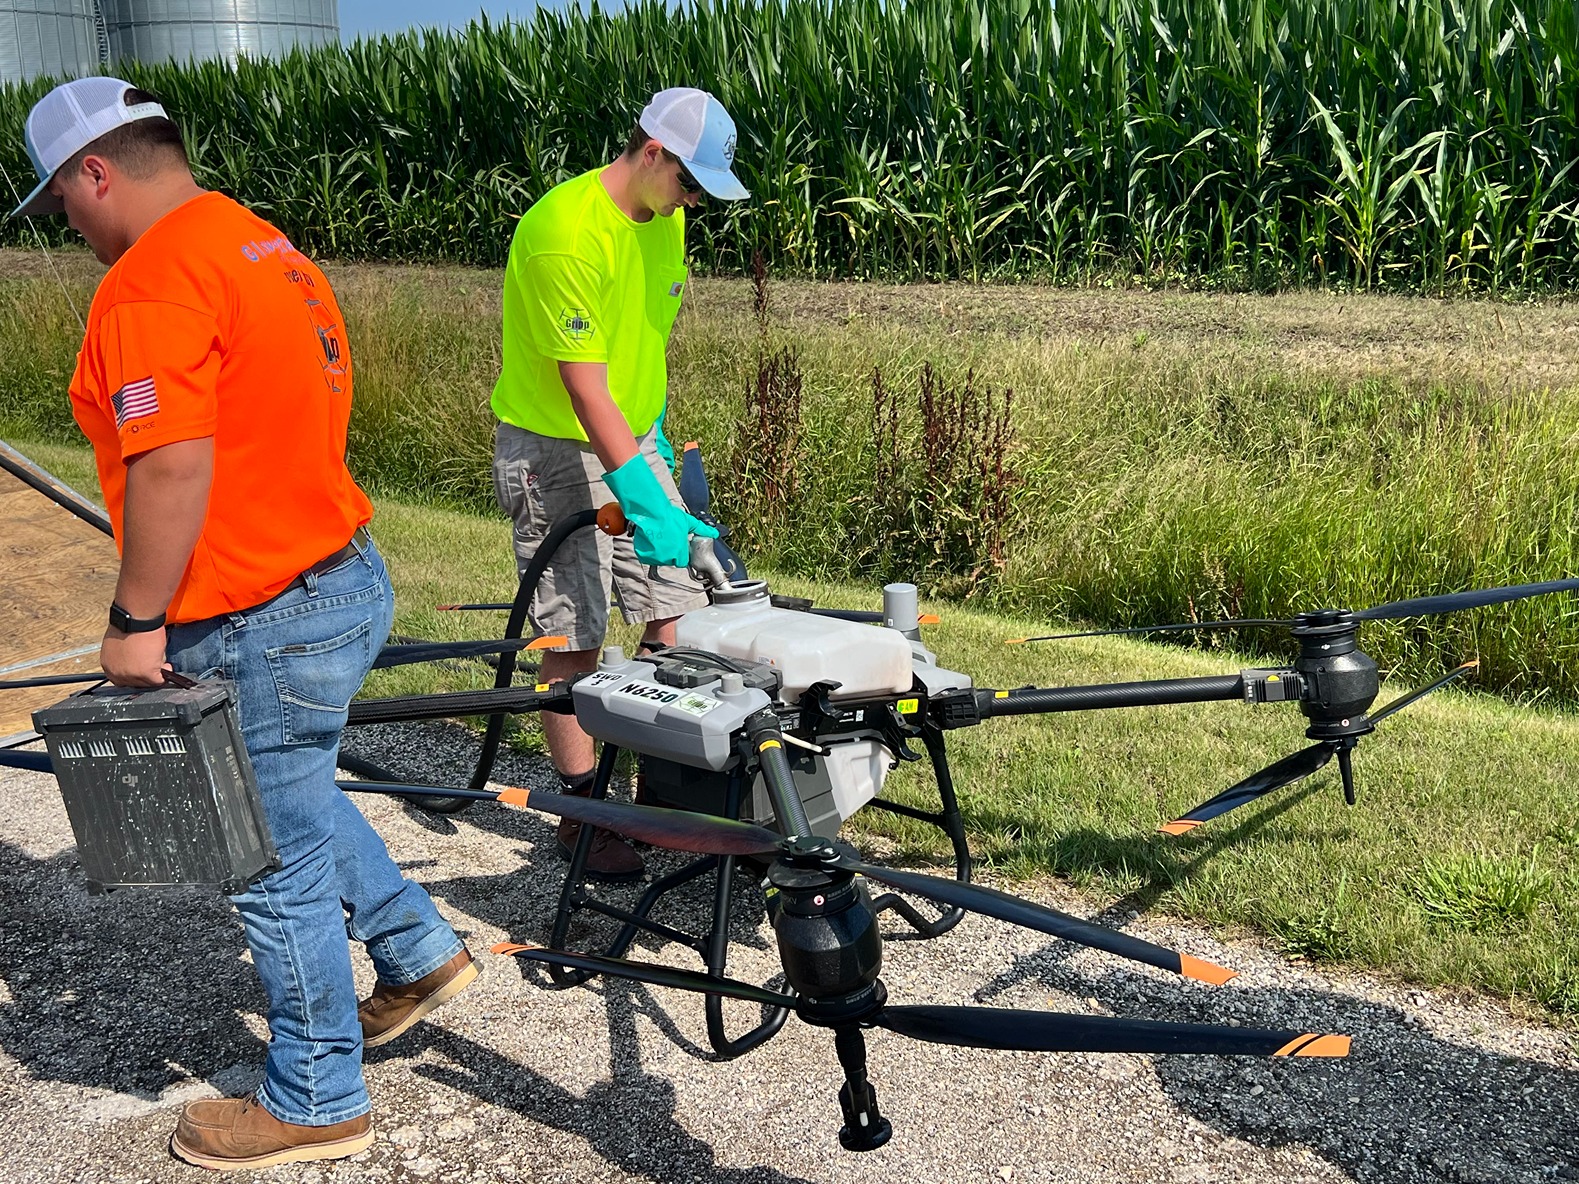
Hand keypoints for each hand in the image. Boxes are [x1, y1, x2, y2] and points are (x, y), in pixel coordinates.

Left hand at [100, 627, 171, 686]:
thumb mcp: (117, 644)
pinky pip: (159, 680)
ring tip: (162, 663)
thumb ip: (122, 656)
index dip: (135, 675)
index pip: (121, 680)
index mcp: (108, 665)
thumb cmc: (128, 624)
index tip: (143, 671)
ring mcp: (131, 675)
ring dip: (156, 675)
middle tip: (155, 666)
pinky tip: (167, 665)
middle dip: (146, 676)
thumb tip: (133, 659)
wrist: (135, 618)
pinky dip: (165, 675)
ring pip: (148, 683)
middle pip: (135, 684)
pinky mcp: (146, 673)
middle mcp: (117, 673)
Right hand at [602, 454, 717, 568]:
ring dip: (659, 552)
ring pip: (659, 559)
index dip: (681, 553)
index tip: (677, 545)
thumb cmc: (669, 516)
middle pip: (670, 560)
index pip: (682, 561)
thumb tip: (714, 533)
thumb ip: (702, 530)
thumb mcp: (689, 522)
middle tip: (667, 539)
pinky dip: (648, 551)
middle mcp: (667, 558)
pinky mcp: (643, 554)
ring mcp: (654, 557)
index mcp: (679, 552)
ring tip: (658, 538)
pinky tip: (650, 540)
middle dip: (670, 553)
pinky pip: (647, 557)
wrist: (650, 511)